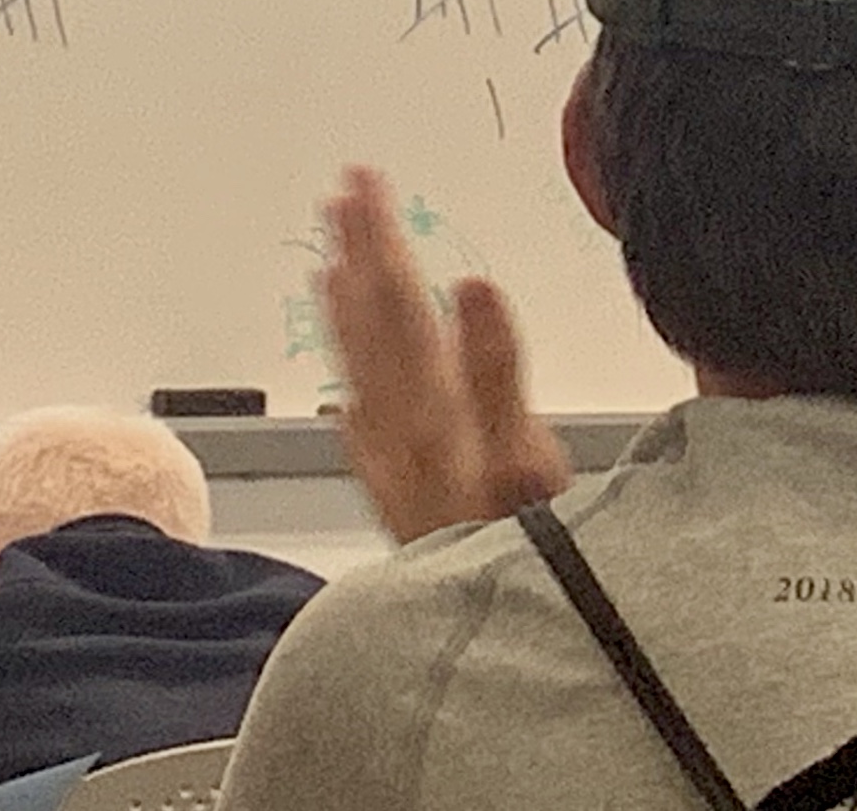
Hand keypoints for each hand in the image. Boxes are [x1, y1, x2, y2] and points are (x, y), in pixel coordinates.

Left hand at [320, 164, 570, 542]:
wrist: (491, 673)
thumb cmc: (517, 565)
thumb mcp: (526, 467)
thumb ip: (497, 373)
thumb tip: (471, 284)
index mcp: (429, 415)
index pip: (396, 307)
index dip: (379, 241)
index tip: (363, 183)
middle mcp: (401, 440)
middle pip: (368, 333)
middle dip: (355, 258)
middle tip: (340, 195)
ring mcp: (397, 475)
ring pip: (359, 375)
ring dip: (346, 313)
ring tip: (330, 265)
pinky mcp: (405, 509)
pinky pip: (364, 429)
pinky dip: (355, 391)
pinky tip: (348, 394)